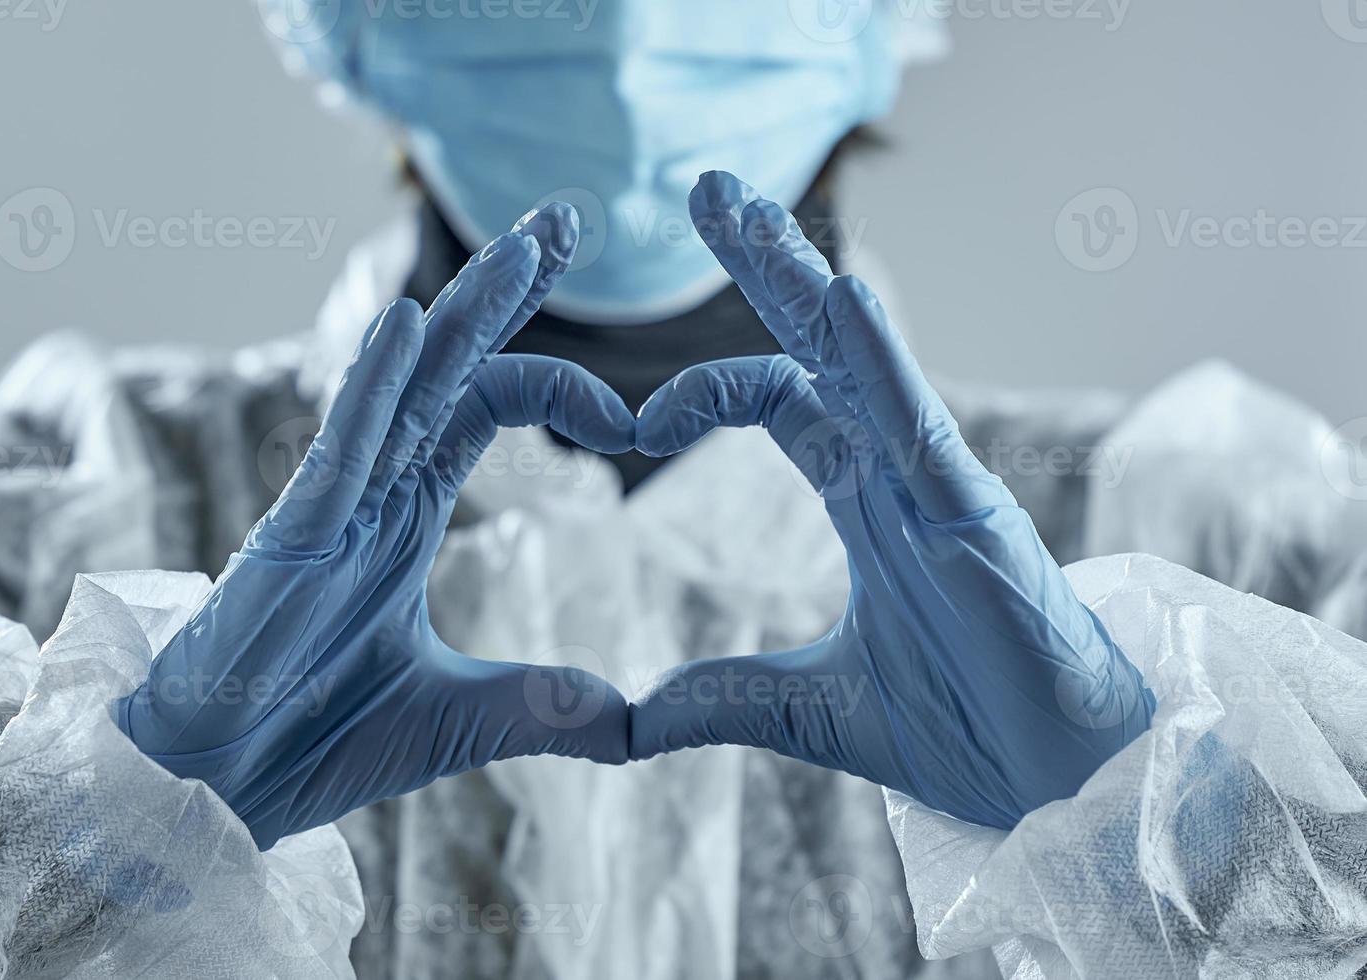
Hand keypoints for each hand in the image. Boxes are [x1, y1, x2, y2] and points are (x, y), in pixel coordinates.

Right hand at [114, 205, 633, 849]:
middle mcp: (373, 488)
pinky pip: (336, 446)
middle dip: (507, 289)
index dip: (563, 392)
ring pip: (401, 385)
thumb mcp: (463, 717)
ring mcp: (330, 505)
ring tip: (525, 248)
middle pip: (450, 363)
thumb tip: (637, 721)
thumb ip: (546, 706)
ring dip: (462, 313)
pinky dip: (371, 385)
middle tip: (570, 220)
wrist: (218, 790)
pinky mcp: (291, 537)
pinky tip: (408, 325)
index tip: (636, 423)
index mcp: (408, 509)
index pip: (489, 403)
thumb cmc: (315, 738)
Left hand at [630, 172, 1153, 828]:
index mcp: (861, 496)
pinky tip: (845, 304)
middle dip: (764, 268)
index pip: (777, 397)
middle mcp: (895, 470)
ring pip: (865, 359)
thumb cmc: (958, 726)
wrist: (1051, 781)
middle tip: (705, 191)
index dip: (700, 391)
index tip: (631, 425)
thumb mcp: (805, 707)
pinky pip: (922, 426)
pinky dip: (883, 365)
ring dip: (803, 282)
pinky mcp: (973, 520)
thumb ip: (717, 698)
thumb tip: (622, 723)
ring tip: (746, 211)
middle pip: (819, 345)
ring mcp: (936, 486)